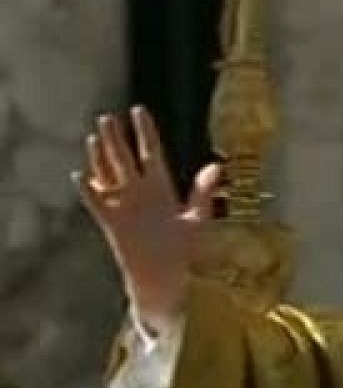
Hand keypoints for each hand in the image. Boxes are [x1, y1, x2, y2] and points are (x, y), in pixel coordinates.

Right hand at [74, 107, 222, 330]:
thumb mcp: (197, 219)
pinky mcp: (112, 223)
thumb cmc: (184, 250)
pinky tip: (81, 176)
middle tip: (107, 117)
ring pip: (108, 174)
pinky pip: (97, 204)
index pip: (149, 151)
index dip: (144, 131)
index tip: (138, 110)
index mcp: (161, 187)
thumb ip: (203, 193)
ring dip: (100, 157)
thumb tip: (217, 167)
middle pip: (124, 159)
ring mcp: (124, 205)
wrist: (167, 277)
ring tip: (94, 136)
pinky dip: (89, 191)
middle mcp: (140, 192)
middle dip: (116, 138)